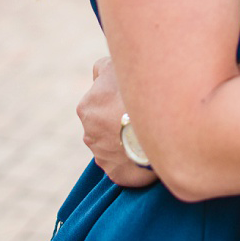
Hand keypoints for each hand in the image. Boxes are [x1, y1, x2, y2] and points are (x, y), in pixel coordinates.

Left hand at [76, 56, 157, 187]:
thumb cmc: (132, 97)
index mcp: (86, 108)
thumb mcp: (113, 67)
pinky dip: (133, 156)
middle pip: (105, 122)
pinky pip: (124, 163)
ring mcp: (101, 156)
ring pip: (113, 143)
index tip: (129, 96)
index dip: (115, 95)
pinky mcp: (115, 173)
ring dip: (125, 138)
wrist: (153, 133)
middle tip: (139, 114)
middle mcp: (89, 134)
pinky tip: (145, 149)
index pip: (98, 96)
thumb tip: (99, 71)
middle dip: (117, 118)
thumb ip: (102, 67)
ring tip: (144, 132)